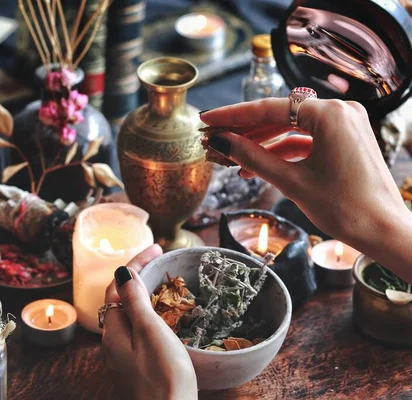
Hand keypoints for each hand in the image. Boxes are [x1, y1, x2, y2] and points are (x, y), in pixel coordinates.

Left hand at [101, 244, 196, 399]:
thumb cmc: (163, 375)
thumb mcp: (149, 332)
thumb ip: (134, 302)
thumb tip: (121, 272)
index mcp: (113, 330)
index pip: (117, 286)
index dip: (135, 264)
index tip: (157, 248)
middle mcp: (112, 342)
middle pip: (119, 298)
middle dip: (136, 275)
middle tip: (159, 259)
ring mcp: (123, 356)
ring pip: (127, 314)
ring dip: (141, 292)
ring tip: (160, 280)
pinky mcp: (135, 366)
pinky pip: (135, 329)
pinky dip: (145, 312)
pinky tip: (159, 313)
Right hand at [200, 98, 411, 280]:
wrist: (384, 231)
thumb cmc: (344, 208)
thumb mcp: (290, 181)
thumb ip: (252, 157)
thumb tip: (222, 142)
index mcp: (329, 114)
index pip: (268, 108)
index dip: (232, 116)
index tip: (207, 120)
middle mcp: (340, 111)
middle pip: (279, 116)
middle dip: (245, 131)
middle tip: (215, 139)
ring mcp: (346, 124)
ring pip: (292, 129)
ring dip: (262, 144)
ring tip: (232, 160)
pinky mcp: (347, 139)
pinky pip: (307, 140)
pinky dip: (284, 152)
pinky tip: (259, 167)